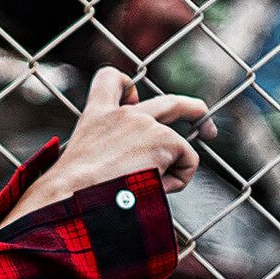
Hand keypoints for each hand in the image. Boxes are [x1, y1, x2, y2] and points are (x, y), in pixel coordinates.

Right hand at [0, 66, 216, 233]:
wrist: (76, 197)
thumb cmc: (77, 194)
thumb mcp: (88, 164)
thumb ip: (112, 155)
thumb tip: (144, 171)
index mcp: (97, 116)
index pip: (111, 81)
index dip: (128, 87)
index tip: (134, 98)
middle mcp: (123, 114)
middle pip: (167, 103)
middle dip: (191, 109)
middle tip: (203, 120)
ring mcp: (145, 123)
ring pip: (180, 143)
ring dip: (176, 168)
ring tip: (154, 189)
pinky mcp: (163, 138)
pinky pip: (188, 161)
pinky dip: (179, 179)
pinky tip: (157, 189)